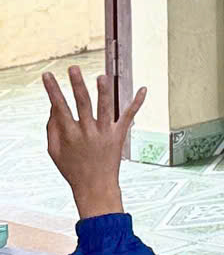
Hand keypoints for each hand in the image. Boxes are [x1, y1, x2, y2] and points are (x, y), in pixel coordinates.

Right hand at [45, 68, 144, 219]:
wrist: (95, 186)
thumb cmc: (72, 168)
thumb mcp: (55, 152)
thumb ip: (52, 129)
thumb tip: (54, 106)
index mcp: (69, 135)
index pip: (59, 108)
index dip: (53, 91)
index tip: (47, 75)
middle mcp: (87, 132)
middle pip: (82, 105)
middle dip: (77, 85)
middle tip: (74, 67)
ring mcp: (105, 133)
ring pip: (105, 109)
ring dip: (104, 92)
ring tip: (101, 76)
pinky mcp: (120, 135)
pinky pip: (129, 117)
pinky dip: (137, 103)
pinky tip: (145, 89)